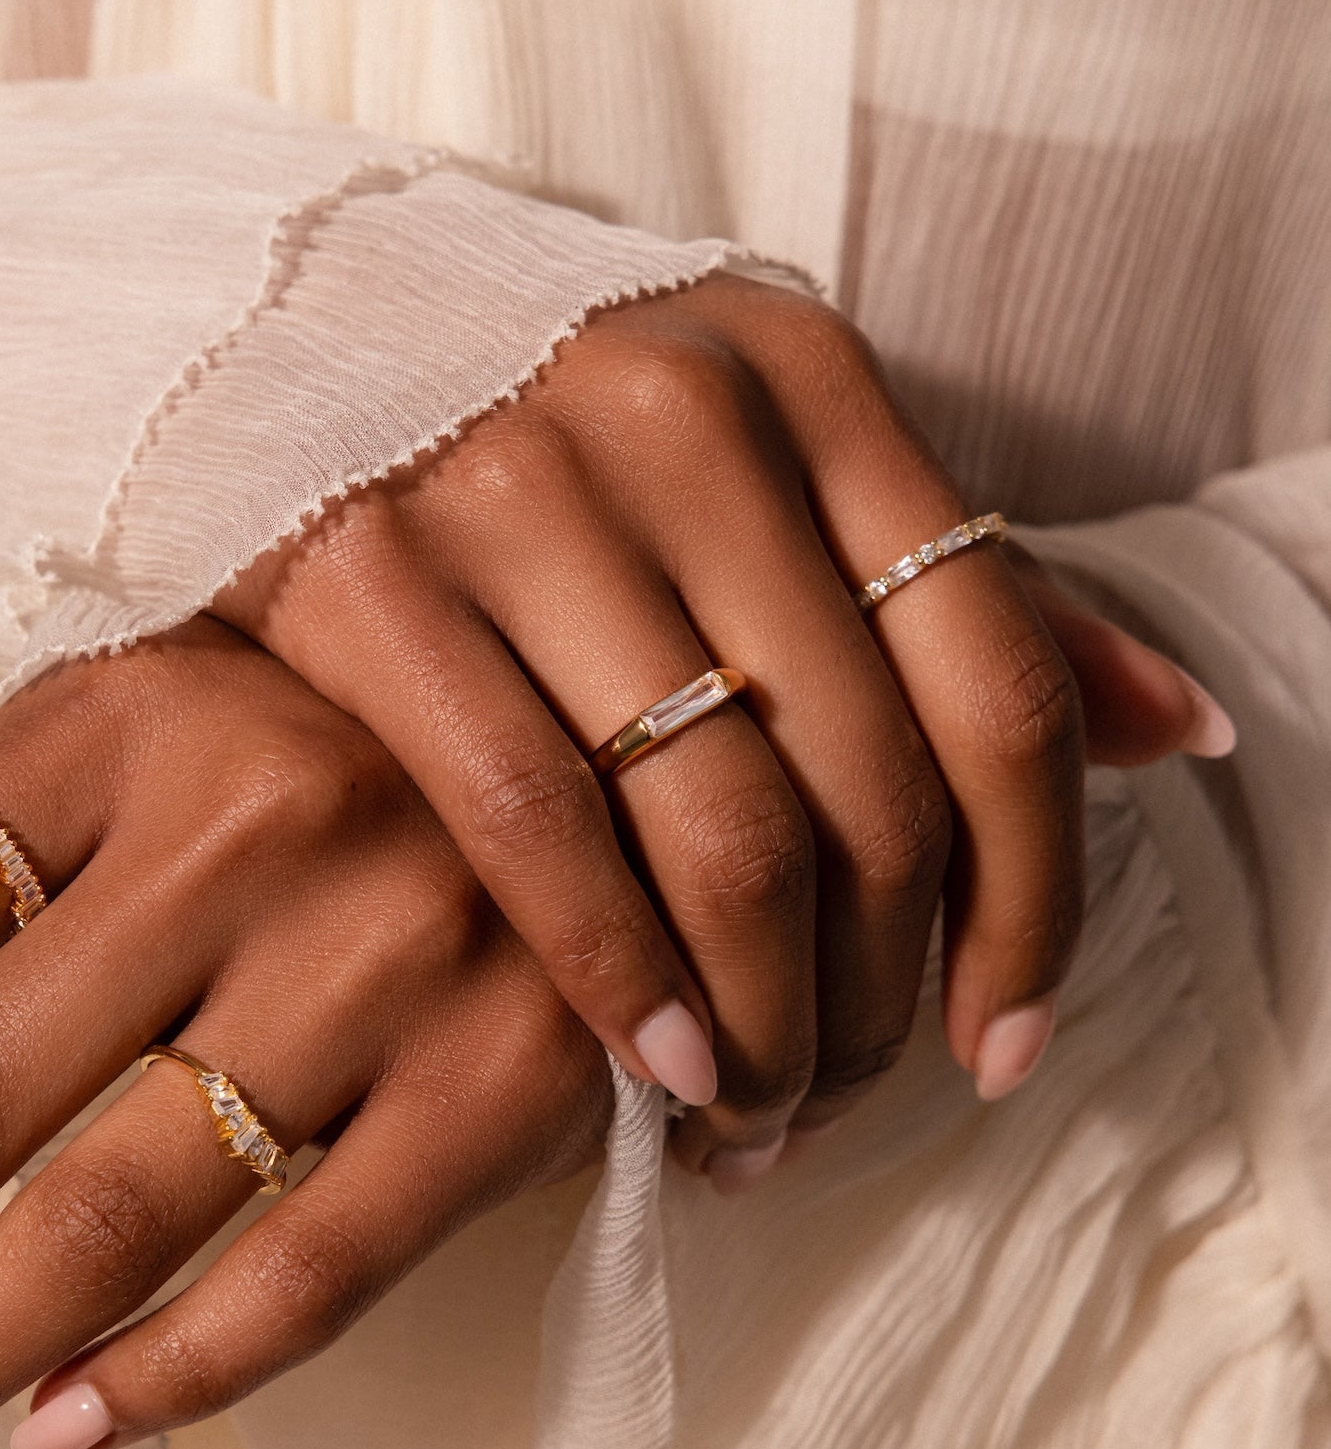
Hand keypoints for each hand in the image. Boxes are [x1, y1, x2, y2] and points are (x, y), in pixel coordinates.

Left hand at [0, 621, 609, 1448]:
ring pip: (107, 1210)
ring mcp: (386, 951)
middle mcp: (243, 821)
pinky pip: (312, 1268)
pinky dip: (170, 1373)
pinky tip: (57, 1436)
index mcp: (117, 714)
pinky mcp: (507, 1074)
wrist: (627, 735)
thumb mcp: (159, 732)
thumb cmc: (347, 733)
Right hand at [219, 273, 1232, 1173]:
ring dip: (759, 1015)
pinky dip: (614, 968)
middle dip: (872, 995)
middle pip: (865, 783)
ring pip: (716, 822)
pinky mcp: (367, 569)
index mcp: (809, 381)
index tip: (1003, 1040)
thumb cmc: (551, 434)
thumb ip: (956, 588)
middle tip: (837, 1100)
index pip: (995, 676)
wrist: (274, 338)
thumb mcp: (769, 460)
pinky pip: (532, 818)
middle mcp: (681, 419)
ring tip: (748, 1109)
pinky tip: (649, 1063)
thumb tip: (1174, 730)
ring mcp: (516, 490)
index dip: (1032, 898)